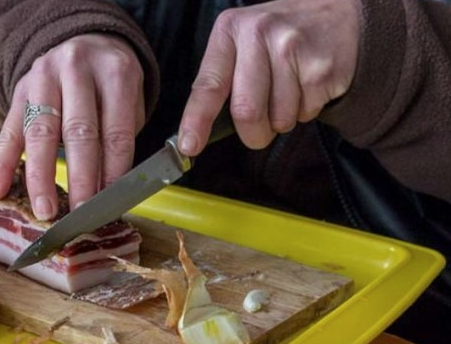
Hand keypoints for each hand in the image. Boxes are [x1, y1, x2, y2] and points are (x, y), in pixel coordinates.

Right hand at [0, 34, 144, 219]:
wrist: (85, 41)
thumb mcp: (129, 101)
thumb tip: (106, 190)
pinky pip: (9, 130)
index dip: (113, 170)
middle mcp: (77, 69)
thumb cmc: (111, 82)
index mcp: (114, 72)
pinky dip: (3, 164)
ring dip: (41, 177)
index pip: (115, 131)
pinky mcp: (19, 91)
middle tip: (81, 212)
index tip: (110, 202)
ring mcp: (43, 77)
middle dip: (80, 178)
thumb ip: (119, 138)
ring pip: (40, 132)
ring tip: (45, 210)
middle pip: (78, 131)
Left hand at [177, 0, 359, 154]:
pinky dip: (305, 112)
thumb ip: (223, 79)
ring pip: (279, 119)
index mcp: (230, 30)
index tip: (189, 146)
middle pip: (246, 112)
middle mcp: (258, 34)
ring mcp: (292, 48)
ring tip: (289, 93)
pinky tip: (308, 86)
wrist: (337, 12)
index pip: (208, 85)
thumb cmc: (279, 37)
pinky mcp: (321, 67)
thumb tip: (200, 132)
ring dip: (282, 121)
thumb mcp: (243, 42)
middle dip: (253, 135)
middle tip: (259, 131)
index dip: (196, 120)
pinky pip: (306, 114)